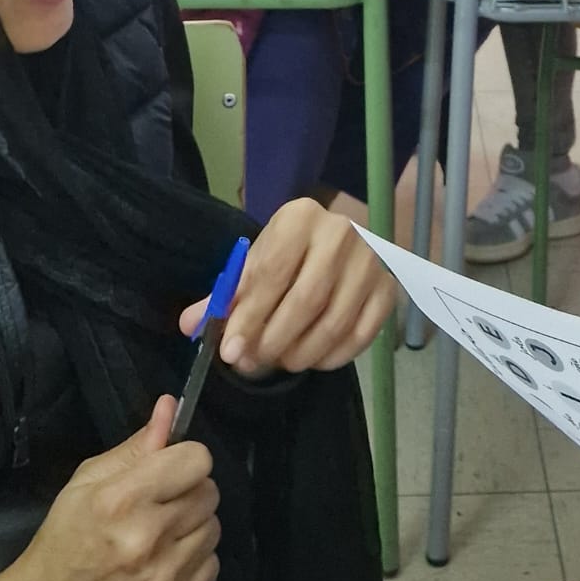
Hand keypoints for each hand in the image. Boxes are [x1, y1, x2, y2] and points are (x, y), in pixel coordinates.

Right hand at [0, 396, 219, 580]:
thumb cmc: (61, 544)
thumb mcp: (84, 485)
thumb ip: (133, 448)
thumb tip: (170, 409)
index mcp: (121, 502)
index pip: (197, 460)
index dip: (183, 460)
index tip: (168, 470)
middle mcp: (148, 540)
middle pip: (209, 493)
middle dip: (188, 492)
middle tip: (159, 506)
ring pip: (214, 530)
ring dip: (192, 528)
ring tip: (159, 538)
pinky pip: (211, 568)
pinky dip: (192, 563)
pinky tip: (163, 566)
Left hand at [177, 199, 393, 372]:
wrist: (346, 236)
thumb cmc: (292, 250)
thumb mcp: (258, 260)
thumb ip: (227, 293)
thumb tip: (190, 324)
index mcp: (300, 217)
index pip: (272, 272)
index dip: (250, 316)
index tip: (231, 351)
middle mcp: (341, 234)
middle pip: (306, 301)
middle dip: (274, 340)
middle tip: (253, 362)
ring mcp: (371, 263)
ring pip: (334, 323)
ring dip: (302, 353)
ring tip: (281, 361)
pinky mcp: (389, 289)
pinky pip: (362, 336)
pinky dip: (334, 357)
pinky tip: (313, 359)